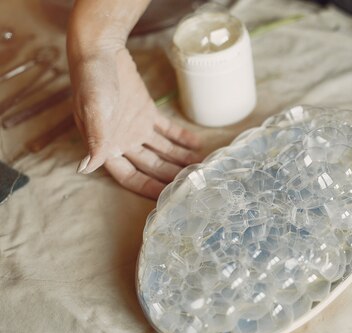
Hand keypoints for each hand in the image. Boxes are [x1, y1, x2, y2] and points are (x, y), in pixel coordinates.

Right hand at [70, 47, 202, 198]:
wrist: (100, 50)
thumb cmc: (92, 81)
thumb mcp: (93, 110)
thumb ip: (95, 139)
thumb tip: (86, 167)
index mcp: (106, 146)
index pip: (131, 176)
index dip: (149, 188)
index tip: (169, 198)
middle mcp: (122, 141)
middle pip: (151, 166)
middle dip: (171, 175)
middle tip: (194, 183)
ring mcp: (136, 128)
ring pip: (162, 150)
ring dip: (180, 159)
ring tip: (201, 166)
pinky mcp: (147, 113)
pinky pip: (167, 131)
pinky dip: (181, 138)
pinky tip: (197, 144)